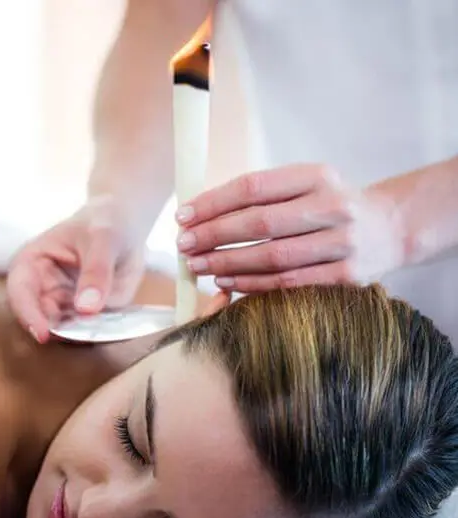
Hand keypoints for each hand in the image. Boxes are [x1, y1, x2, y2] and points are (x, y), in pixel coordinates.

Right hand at [7, 201, 144, 342]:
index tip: (43, 334)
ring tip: (103, 326)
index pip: (20, 292)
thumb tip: (86, 308)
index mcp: (32, 263)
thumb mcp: (104, 239)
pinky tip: (115, 325)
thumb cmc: (104, 223)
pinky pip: (91, 332)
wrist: (125, 225)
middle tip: (83, 334)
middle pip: (42, 319)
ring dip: (83, 335)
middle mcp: (44, 289)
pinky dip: (100, 333)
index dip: (28, 315)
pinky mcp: (88, 316)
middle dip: (61, 332)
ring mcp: (66, 305)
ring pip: (67, 332)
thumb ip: (97, 271)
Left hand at [175, 164, 404, 292]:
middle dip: (213, 235)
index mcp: (316, 176)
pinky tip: (228, 283)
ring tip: (198, 265)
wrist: (391, 228)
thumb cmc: (331, 206)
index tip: (183, 216)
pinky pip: (289, 284)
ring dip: (227, 263)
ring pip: (272, 257)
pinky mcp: (348, 276)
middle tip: (183, 246)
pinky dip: (254, 284)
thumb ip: (264, 196)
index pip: (253, 187)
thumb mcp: (306, 186)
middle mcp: (332, 206)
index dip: (213, 203)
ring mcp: (342, 243)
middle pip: (259, 222)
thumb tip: (203, 213)